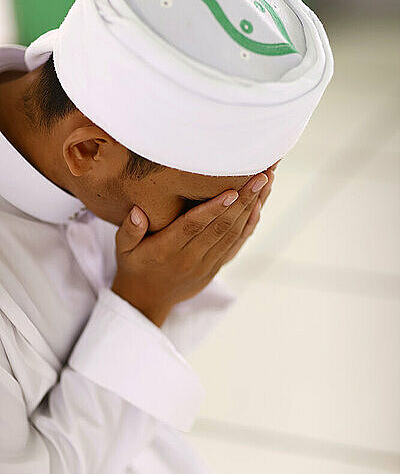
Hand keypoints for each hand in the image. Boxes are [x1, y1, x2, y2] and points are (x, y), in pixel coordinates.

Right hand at [112, 166, 277, 326]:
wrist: (148, 300)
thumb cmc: (135, 265)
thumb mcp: (123, 249)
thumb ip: (129, 230)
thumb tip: (138, 212)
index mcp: (166, 250)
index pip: (193, 227)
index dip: (213, 209)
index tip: (232, 190)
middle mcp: (190, 258)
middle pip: (220, 227)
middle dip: (243, 200)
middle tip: (260, 174)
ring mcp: (206, 264)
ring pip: (233, 234)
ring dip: (252, 207)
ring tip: (266, 180)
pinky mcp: (216, 266)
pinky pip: (236, 245)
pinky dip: (250, 225)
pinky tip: (259, 205)